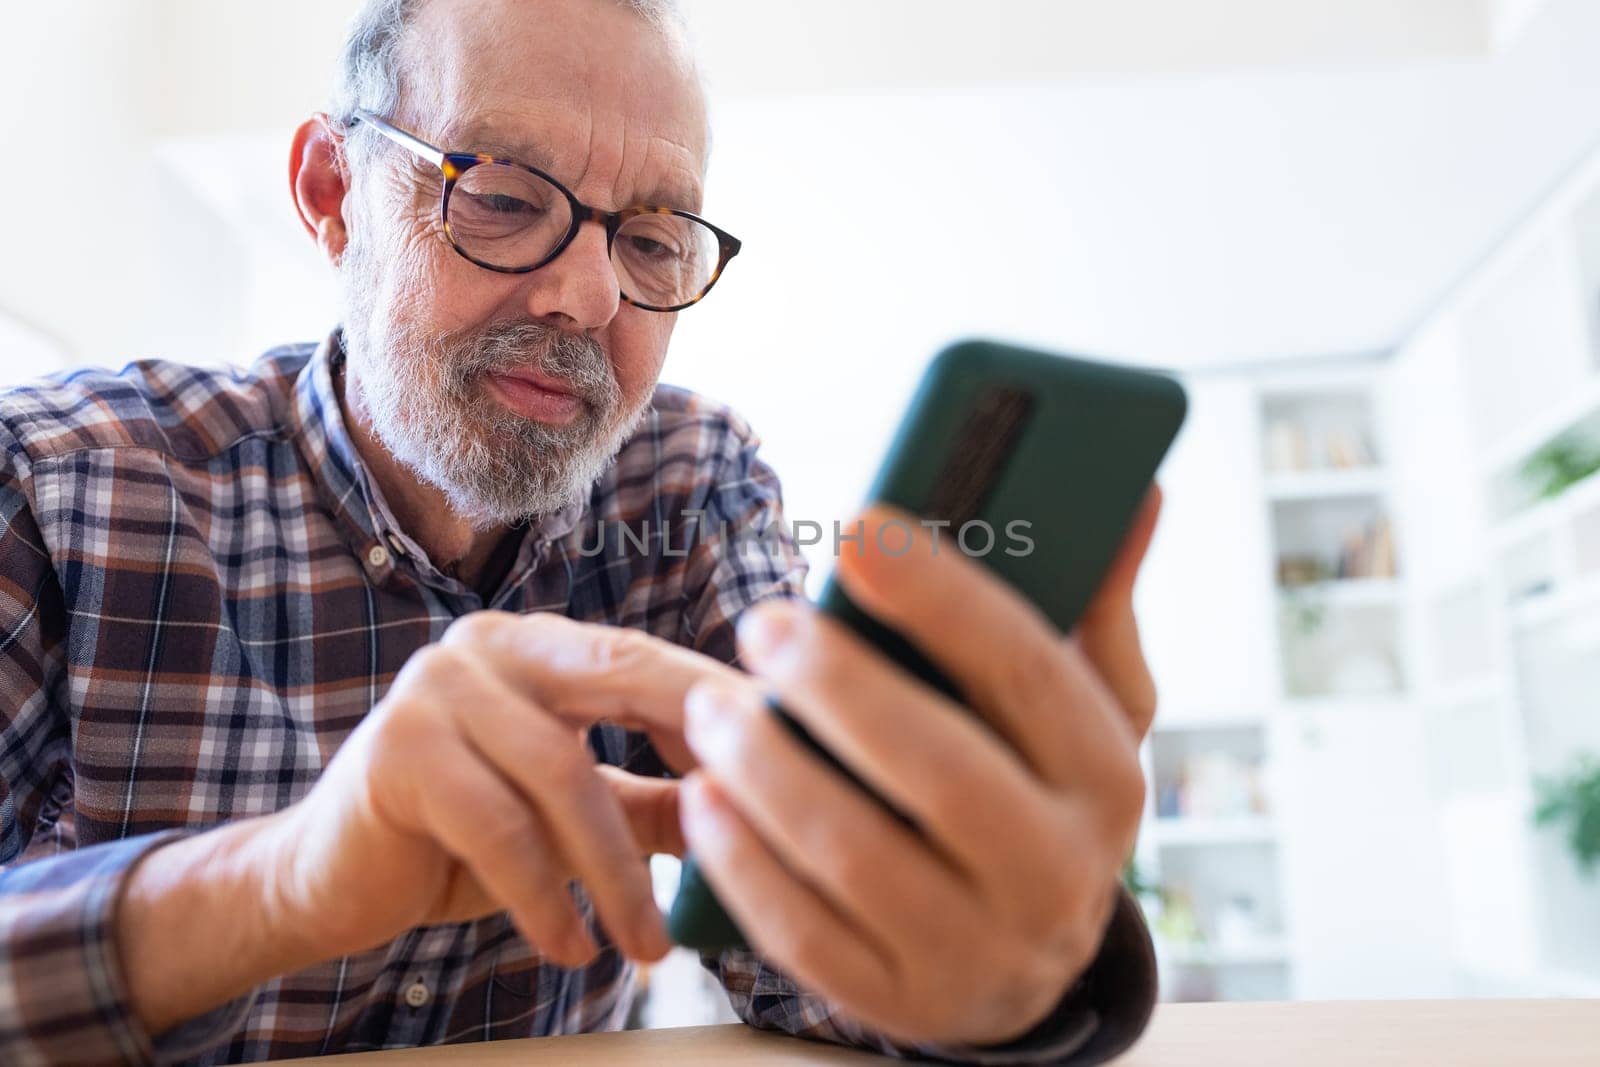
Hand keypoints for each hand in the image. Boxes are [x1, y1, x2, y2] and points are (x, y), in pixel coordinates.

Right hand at [263, 612, 737, 967]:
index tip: (803, 755)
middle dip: (701, 753)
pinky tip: (570, 947)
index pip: (651, 661)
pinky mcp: (399, 748)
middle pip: (622, 680)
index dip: (727, 706)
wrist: (326, 879)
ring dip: (617, 873)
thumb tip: (760, 810)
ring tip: (648, 947)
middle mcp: (492, 643)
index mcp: (542, 644)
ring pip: (564, 773)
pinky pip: (499, 826)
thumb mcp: (573, 816)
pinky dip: (545, 896)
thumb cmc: (461, 841)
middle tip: (762, 828)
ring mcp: (438, 685)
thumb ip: (655, 801)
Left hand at [678, 492, 1162, 1046]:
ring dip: (771, 770)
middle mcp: (1057, 874)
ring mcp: (977, 950)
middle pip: (942, 772)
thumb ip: (1094, 604)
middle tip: (765, 624)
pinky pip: (806, 936)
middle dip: (841, 689)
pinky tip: (704, 798)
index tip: (860, 527)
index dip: (943, 597)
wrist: (1023, 964)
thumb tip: (1136, 491)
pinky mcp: (899, 1001)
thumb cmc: (1040, 796)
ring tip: (712, 706)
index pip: (1028, 673)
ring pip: (859, 857)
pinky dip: (745, 864)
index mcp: (1105, 779)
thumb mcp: (1087, 711)